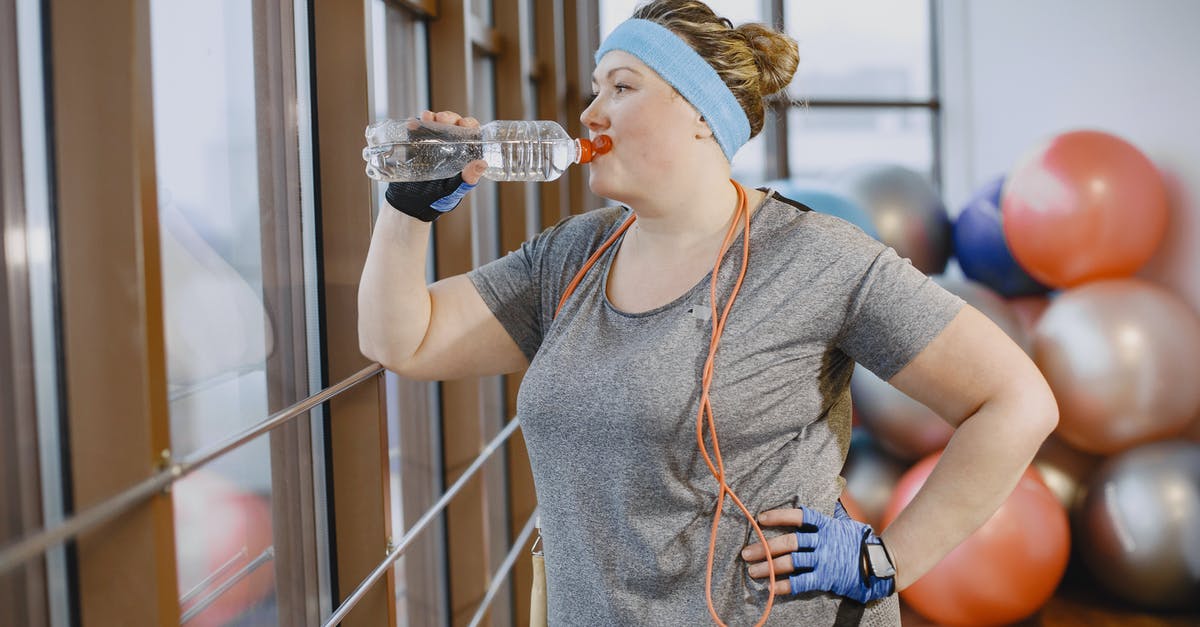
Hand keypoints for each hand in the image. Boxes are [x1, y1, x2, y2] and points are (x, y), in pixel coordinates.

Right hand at [384, 110, 487, 220]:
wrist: (411, 205)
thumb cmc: (437, 199)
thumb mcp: (454, 190)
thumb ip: (467, 178)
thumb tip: (482, 163)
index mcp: (464, 155)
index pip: (472, 134)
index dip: (470, 125)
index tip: (464, 124)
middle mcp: (450, 146)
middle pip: (453, 124)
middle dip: (450, 118)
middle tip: (443, 119)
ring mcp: (432, 143)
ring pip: (436, 123)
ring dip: (433, 117)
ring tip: (428, 117)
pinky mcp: (415, 144)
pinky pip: (416, 130)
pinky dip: (415, 124)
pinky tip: (413, 123)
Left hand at [741, 502, 894, 603]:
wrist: (881, 565)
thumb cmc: (860, 542)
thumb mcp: (846, 522)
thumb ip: (833, 509)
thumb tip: (835, 482)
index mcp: (826, 524)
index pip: (799, 516)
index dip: (779, 516)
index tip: (760, 518)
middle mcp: (823, 541)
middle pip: (790, 542)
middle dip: (765, 547)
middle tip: (745, 552)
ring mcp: (825, 560)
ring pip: (792, 562)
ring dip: (769, 567)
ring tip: (752, 570)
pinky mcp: (827, 578)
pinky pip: (801, 582)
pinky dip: (784, 586)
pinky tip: (771, 588)